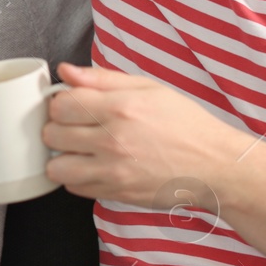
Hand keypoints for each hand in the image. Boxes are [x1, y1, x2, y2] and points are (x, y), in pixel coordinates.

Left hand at [43, 63, 251, 207]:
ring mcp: (113, 170)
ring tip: (78, 150)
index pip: (60, 104)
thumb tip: (65, 71)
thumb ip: (102, 79)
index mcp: (120, 107)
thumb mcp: (148, 89)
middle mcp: (112, 140)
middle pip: (52, 134)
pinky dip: (77, 177)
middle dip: (58, 128)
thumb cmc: (185, 124)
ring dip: (62, 157)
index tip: (71, 106)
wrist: (213, 165)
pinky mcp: (115, 193)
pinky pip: (74, 187)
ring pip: (56, 166)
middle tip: (75, 127)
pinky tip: (93, 166)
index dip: (60, 103)